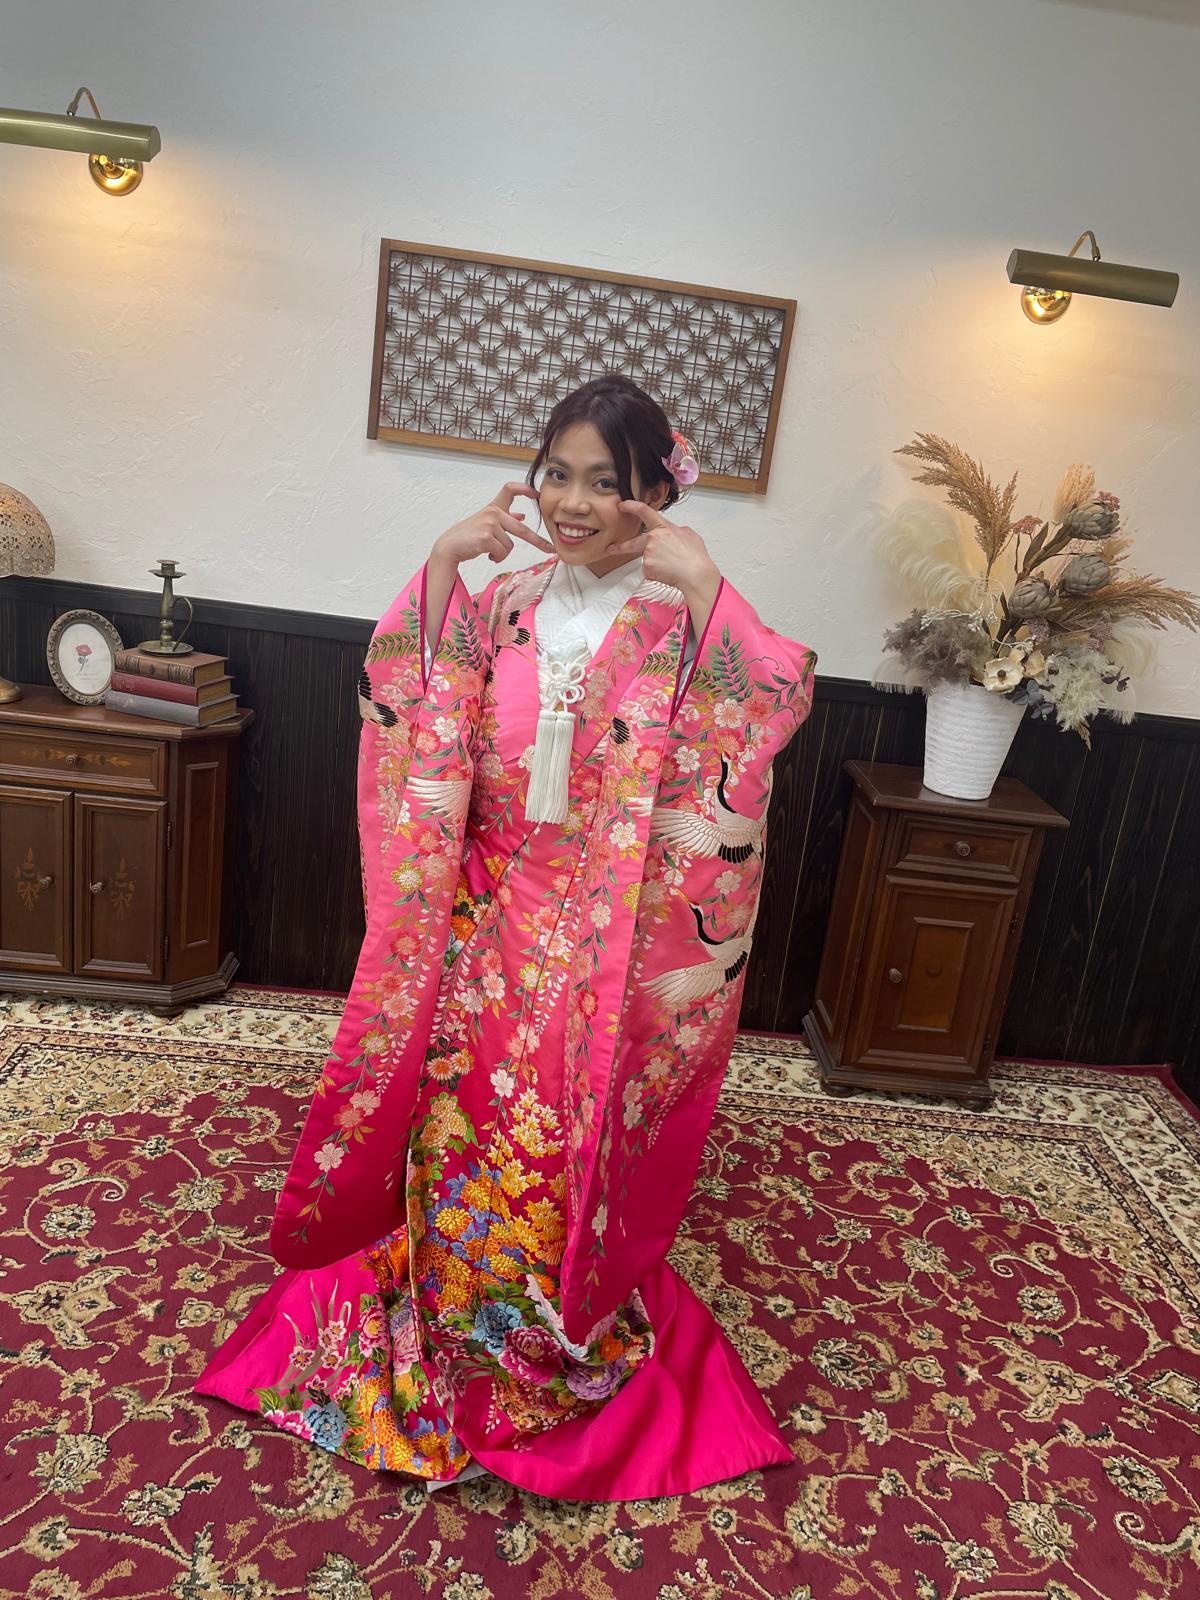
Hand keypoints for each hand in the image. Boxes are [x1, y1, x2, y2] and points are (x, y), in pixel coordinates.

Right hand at [431, 482, 553, 569]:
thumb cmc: (468, 536)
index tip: (537, 494)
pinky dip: (497, 557)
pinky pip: (502, 552)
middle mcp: (492, 513)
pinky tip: (488, 555)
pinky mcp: (486, 537)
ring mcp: (489, 524)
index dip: (525, 489)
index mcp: (493, 507)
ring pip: (510, 545)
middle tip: (549, 548)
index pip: (510, 489)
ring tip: (490, 551)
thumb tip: (521, 516)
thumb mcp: (487, 523)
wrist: (449, 547)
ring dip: (502, 553)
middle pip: (521, 529)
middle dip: (538, 541)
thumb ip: (505, 518)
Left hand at [609, 501, 719, 592]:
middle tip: (612, 548)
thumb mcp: (690, 535)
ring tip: (672, 567)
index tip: (622, 506)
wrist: (695, 574)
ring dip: (657, 565)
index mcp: (664, 527)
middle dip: (621, 546)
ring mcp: (648, 553)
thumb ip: (677, 531)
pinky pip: (650, 571)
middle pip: (633, 542)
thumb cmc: (695, 556)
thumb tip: (674, 533)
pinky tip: (669, 573)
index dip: (631, 506)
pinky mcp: (647, 568)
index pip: (644, 511)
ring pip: (648, 560)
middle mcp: (653, 538)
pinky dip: (658, 574)